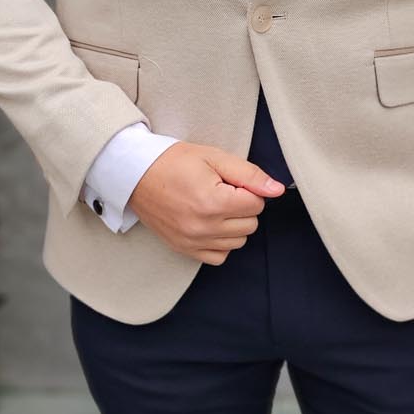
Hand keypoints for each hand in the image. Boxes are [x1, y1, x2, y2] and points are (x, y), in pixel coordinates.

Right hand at [129, 141, 283, 263]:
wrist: (136, 174)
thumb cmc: (173, 162)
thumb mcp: (214, 157)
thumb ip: (250, 174)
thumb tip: (277, 190)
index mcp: (213, 201)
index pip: (257, 204)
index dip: (247, 189)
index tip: (229, 182)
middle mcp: (204, 226)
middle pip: (250, 224)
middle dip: (242, 207)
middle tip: (221, 191)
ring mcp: (193, 241)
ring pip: (238, 242)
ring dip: (233, 224)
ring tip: (213, 206)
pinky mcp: (185, 249)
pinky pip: (220, 256)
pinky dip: (220, 242)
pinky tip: (209, 223)